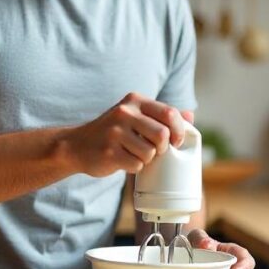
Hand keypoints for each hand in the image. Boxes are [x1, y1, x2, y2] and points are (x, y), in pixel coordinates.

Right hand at [66, 92, 189, 176]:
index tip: (176, 141)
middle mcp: (124, 112)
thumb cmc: (113, 133)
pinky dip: (134, 167)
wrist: (77, 146)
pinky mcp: (109, 152)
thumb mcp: (135, 116)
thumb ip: (161, 115)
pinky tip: (123, 161)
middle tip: (155, 151)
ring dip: (147, 159)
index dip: (179, 131)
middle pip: (162, 135)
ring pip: (150, 152)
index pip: (170, 113)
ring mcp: (115, 132)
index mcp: (134, 100)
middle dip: (163, 148)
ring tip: (134, 154)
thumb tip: (191, 115)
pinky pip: (136, 164)